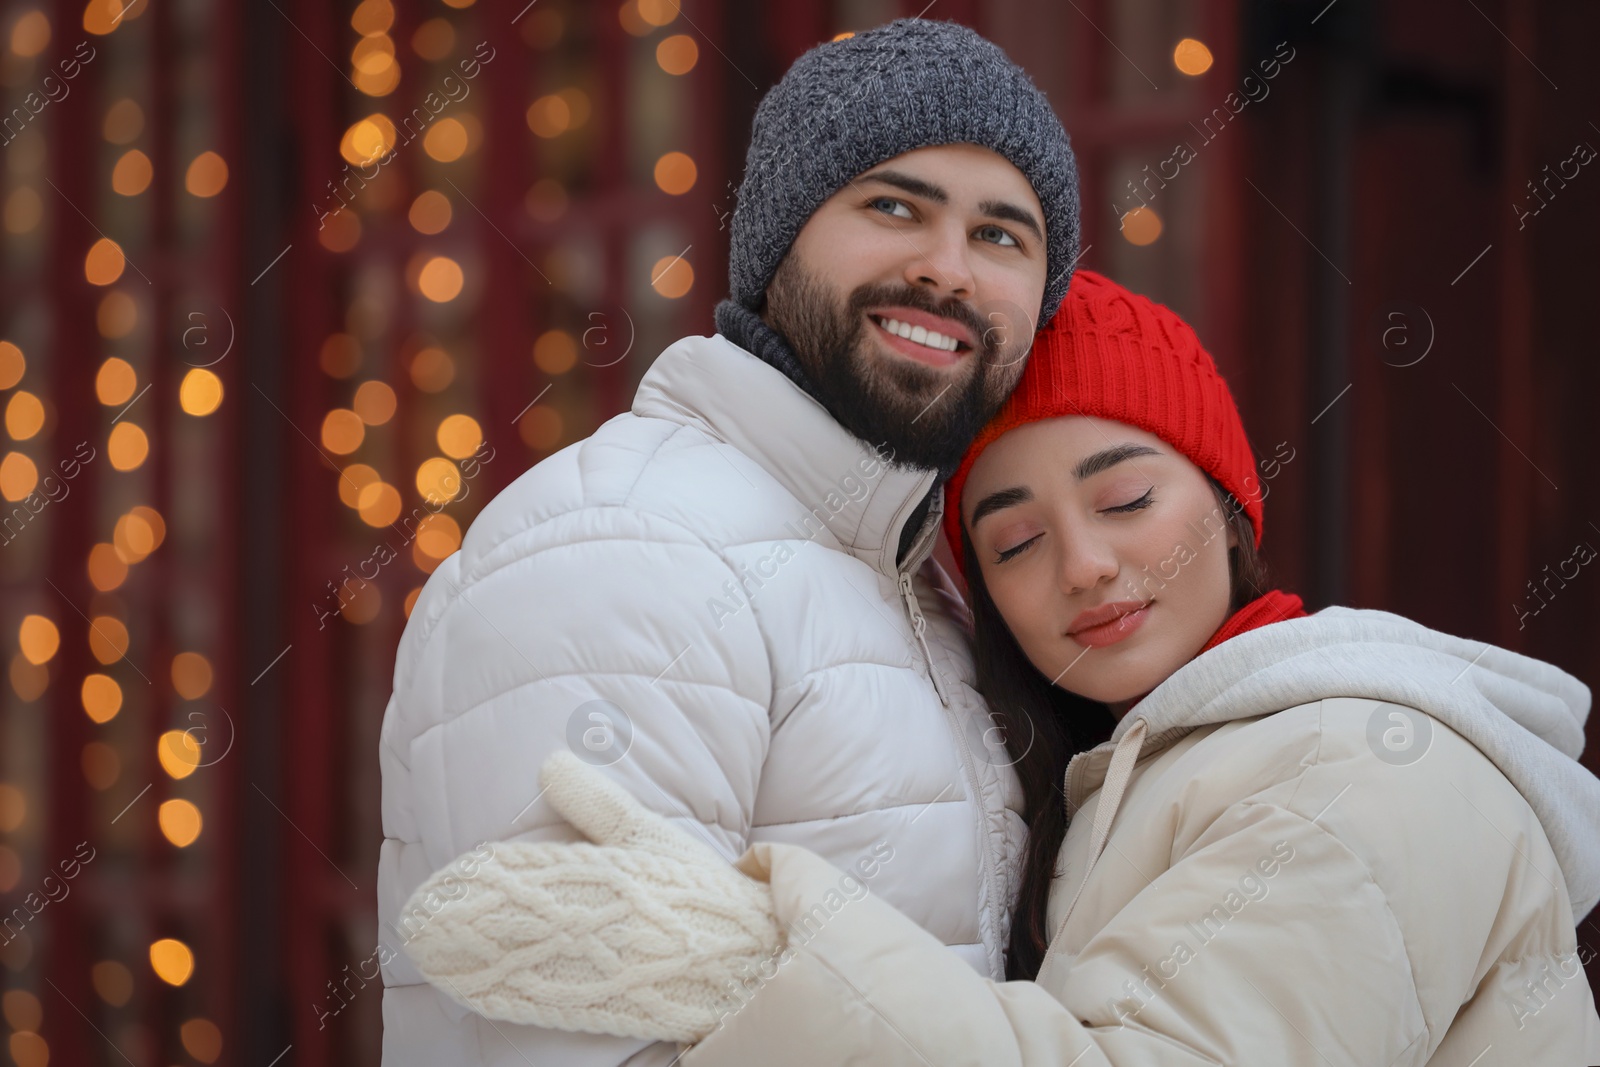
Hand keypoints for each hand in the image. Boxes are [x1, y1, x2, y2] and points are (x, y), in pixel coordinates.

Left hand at [400, 751, 782, 1042]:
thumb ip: (600, 807)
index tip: (452, 873)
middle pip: (531, 926)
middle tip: (417, 923)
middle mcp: (611, 927)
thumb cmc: (696, 895)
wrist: (745, 961)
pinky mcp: (605, 1002)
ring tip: (427, 955)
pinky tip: (469, 992)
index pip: (547, 876)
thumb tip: (550, 763)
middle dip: (472, 926)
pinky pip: (549, 1001)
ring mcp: (608, 970)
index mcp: (620, 880)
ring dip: (478, 961)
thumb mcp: (651, 841)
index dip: (495, 879)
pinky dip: (507, 996)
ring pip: (532, 966)